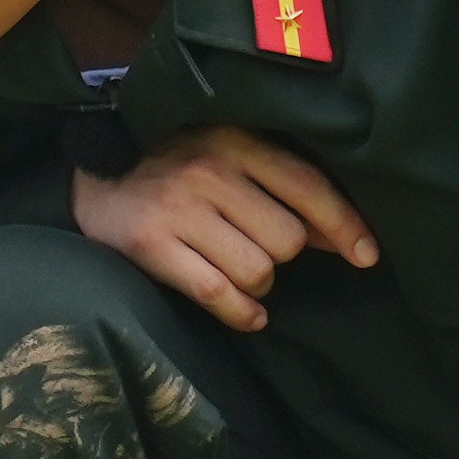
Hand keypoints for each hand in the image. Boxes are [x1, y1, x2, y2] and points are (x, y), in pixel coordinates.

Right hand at [73, 124, 376, 331]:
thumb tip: (345, 237)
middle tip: (259, 252)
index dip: (344, 226)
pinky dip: (241, 313)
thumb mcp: (227, 158)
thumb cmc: (174, 168)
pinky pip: (217, 293)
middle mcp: (209, 172)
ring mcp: (177, 209)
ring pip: (257, 270)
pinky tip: (248, 315)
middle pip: (286, 239)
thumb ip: (281, 189)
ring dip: (259, 286)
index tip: (367, 256)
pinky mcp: (150, 245)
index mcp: (235, 143)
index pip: (307, 186)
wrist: (91, 173)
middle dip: (282, 257)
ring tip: (240, 275)